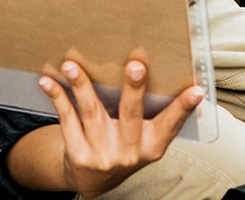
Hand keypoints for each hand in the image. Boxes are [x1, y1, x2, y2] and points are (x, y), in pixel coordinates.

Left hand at [39, 52, 203, 198]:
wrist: (92, 180)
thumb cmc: (125, 148)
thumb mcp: (146, 141)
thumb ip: (162, 118)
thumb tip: (195, 90)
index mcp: (152, 146)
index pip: (171, 124)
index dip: (184, 108)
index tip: (196, 91)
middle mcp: (129, 152)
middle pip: (131, 114)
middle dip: (134, 89)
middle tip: (136, 65)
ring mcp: (102, 154)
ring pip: (92, 112)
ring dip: (82, 85)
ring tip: (72, 65)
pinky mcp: (78, 153)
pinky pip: (67, 119)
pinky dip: (57, 98)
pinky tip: (48, 82)